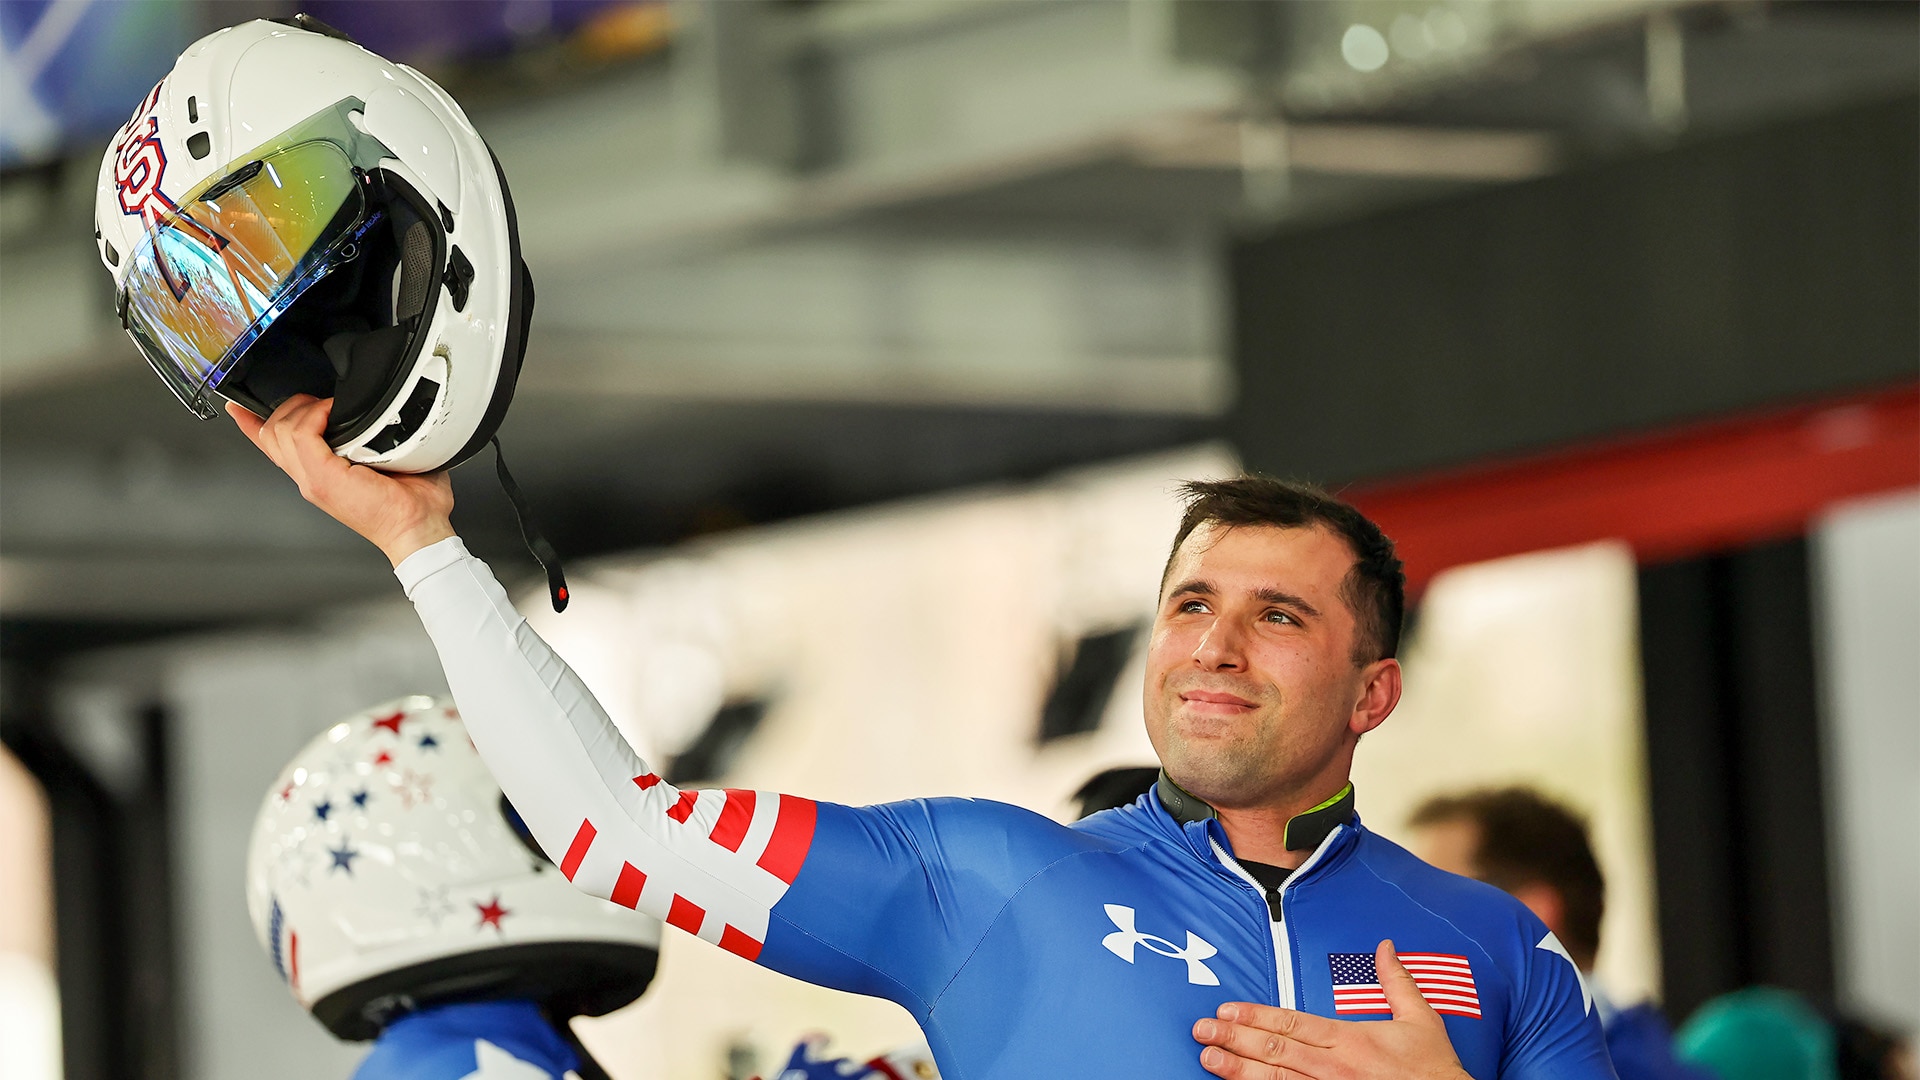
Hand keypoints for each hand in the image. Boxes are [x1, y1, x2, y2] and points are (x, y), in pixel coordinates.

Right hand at [228, 396, 455, 566]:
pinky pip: (301, 433)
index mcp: (319, 476)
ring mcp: (313, 479)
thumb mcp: (385, 462)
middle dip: (290, 405)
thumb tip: (383, 414)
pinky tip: (333, 412)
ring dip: (304, 408)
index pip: (273, 447)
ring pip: (281, 429)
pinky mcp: (323, 477)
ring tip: (330, 408)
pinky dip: (315, 414)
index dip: (252, 424)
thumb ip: (370, 440)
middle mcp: (309, 478)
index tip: (239, 407)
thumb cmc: (410, 503)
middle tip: (320, 402)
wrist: (418, 528)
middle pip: (271, 432)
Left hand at [1193, 940, 1469, 1079]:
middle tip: (1201, 1030)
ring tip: (1207, 1058)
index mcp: (1350, 1040)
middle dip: (1233, 1039)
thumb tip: (1385, 944)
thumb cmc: (1434, 1069)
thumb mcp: (1421, 1019)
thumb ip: (1397, 981)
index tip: (1226, 1009)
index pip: (1292, 1024)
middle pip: (1274, 1051)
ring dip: (1237, 1070)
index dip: (1255, 1015)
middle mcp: (1335, 1069)